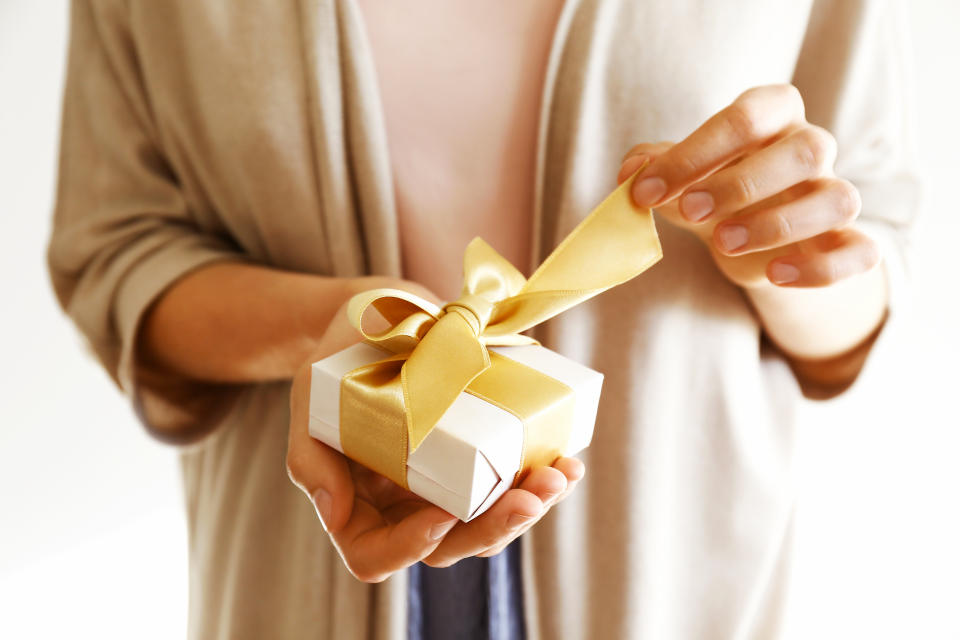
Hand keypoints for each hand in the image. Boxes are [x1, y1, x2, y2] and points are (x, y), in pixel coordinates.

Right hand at [286, 278, 585, 581]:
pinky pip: (512, 484)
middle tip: (531, 497)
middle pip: (450, 544)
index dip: (409, 545)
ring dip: (530, 506)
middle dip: (496, 527)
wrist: (381, 314)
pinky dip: (541, 478)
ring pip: (490, 522)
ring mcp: (447, 484)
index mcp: (358, 503)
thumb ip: (310, 456)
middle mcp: (405, 505)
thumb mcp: (311, 394)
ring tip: (560, 476)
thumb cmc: (339, 354)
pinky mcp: (481, 458)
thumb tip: (335, 514)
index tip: (441, 515)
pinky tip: (566, 461)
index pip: (376, 554)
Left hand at [617, 84, 878, 289]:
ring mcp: (835, 195)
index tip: (645, 191)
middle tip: (689, 211)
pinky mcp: (848, 243)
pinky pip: (860, 252)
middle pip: (805, 150)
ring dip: (778, 224)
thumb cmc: (713, 191)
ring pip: (838, 199)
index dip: (695, 153)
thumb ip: (652, 168)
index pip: (747, 117)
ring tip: (722, 243)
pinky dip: (823, 268)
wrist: (748, 238)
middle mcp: (813, 149)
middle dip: (741, 183)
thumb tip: (629, 174)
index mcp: (774, 116)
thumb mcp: (681, 176)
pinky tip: (777, 275)